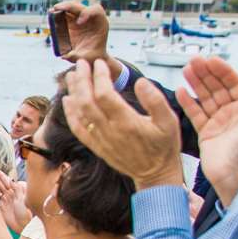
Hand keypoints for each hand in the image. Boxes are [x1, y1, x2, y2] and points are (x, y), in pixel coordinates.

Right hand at [0, 168, 30, 233]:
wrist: (25, 225)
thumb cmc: (27, 211)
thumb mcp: (22, 198)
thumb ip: (17, 188)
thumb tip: (11, 179)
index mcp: (16, 192)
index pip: (8, 182)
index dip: (3, 177)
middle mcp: (10, 196)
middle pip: (1, 186)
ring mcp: (5, 202)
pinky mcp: (1, 209)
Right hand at [51, 0, 109, 63]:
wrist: (92, 54)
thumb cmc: (94, 55)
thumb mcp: (88, 57)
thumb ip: (78, 56)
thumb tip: (64, 55)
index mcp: (100, 22)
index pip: (96, 10)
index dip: (87, 13)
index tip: (79, 22)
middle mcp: (91, 17)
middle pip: (80, 6)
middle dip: (69, 6)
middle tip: (57, 8)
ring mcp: (80, 17)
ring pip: (71, 7)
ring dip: (61, 7)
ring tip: (51, 11)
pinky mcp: (71, 20)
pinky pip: (64, 13)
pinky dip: (57, 12)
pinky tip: (51, 14)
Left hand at [61, 58, 182, 190]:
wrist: (155, 175)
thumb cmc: (164, 146)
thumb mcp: (169, 121)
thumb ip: (155, 100)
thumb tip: (140, 82)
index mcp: (127, 122)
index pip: (105, 95)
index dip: (99, 76)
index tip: (99, 63)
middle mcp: (109, 131)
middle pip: (86, 101)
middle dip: (81, 80)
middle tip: (80, 64)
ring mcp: (100, 140)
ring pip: (79, 113)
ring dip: (73, 92)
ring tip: (72, 76)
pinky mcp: (96, 146)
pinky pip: (77, 129)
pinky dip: (70, 113)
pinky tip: (67, 100)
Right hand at [176, 55, 237, 205]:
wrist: (235, 179)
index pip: (234, 83)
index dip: (222, 71)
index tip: (211, 60)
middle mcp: (233, 112)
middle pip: (217, 87)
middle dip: (206, 73)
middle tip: (194, 60)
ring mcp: (219, 121)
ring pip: (205, 97)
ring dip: (195, 83)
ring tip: (185, 70)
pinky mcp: (206, 132)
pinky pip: (195, 113)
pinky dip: (187, 102)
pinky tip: (180, 91)